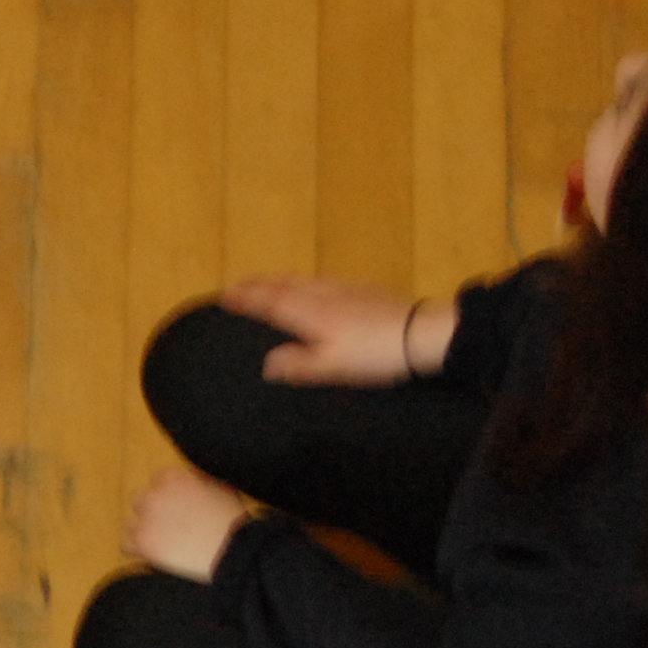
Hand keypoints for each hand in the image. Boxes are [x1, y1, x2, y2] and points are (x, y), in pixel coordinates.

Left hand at [125, 466, 251, 581]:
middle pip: (141, 500)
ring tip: (163, 543)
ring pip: (132, 523)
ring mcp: (145, 519)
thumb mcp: (221, 487)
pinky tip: (152, 555)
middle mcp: (154, 494)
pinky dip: (137, 551)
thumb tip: (190, 478)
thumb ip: (199, 479)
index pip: (158, 480)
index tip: (178, 506)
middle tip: (170, 526)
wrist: (231, 550)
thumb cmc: (231, 519)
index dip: (168, 494)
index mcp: (173, 478)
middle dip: (153, 511)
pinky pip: (126, 545)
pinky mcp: (141, 543)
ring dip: (144, 531)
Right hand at [219, 277, 452, 383]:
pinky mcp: (364, 290)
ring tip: (267, 282)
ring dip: (280, 279)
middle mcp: (323, 295)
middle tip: (238, 285)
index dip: (246, 299)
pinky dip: (306, 281)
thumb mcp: (333, 367)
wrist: (423, 334)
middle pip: (284, 284)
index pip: (270, 302)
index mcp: (310, 314)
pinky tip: (314, 285)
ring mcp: (345, 289)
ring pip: (304, 279)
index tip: (224, 296)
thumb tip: (267, 363)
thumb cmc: (375, 354)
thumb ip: (298, 364)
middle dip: (258, 284)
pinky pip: (324, 280)